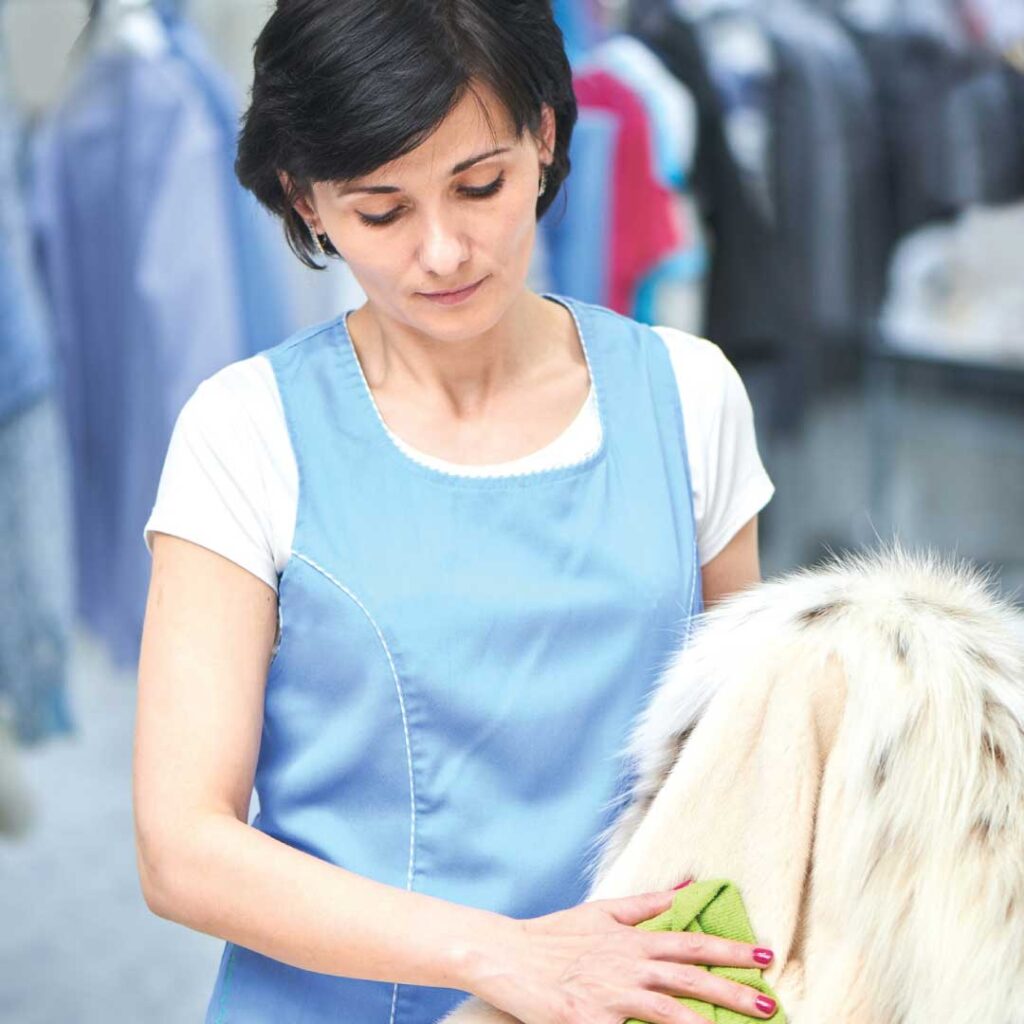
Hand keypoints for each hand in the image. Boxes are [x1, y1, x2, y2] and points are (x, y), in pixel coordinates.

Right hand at [468, 888, 776, 1023]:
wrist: (507, 956)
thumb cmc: (555, 935)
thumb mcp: (603, 911)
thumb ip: (648, 903)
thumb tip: (688, 883)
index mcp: (631, 939)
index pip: (690, 943)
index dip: (729, 950)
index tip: (764, 956)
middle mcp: (626, 965)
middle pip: (688, 977)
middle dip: (733, 991)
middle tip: (770, 1002)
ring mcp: (609, 995)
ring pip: (667, 1011)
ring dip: (704, 1023)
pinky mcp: (588, 1021)